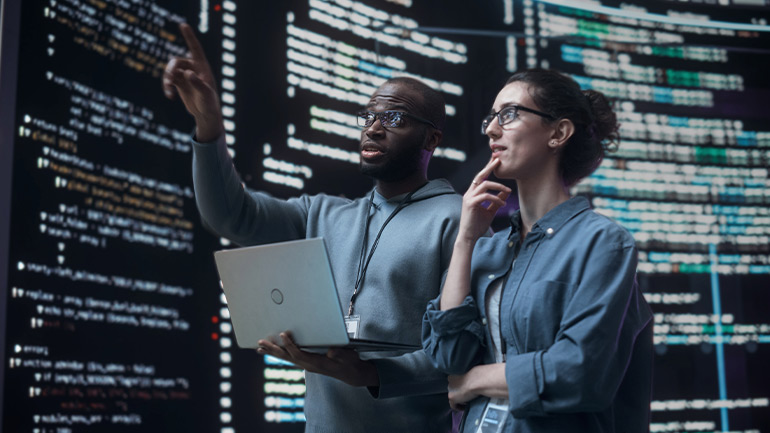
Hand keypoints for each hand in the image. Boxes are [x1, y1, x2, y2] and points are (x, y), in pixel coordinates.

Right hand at [162, 23, 223, 141]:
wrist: (206, 114)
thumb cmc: (210, 103)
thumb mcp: (205, 94)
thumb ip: (197, 83)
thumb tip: (188, 73)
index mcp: (203, 67)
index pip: (195, 49)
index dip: (189, 37)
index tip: (183, 25)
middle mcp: (193, 68)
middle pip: (177, 61)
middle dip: (171, 69)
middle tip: (170, 79)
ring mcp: (185, 76)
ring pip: (171, 70)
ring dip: (167, 78)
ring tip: (169, 89)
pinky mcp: (180, 83)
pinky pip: (169, 80)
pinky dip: (167, 86)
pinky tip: (169, 96)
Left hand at [257, 332, 378, 386]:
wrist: (351, 373)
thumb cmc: (349, 363)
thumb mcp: (348, 357)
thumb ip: (339, 354)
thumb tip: (331, 351)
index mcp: (316, 363)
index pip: (299, 354)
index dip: (290, 345)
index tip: (283, 334)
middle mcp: (308, 365)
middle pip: (287, 357)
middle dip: (273, 349)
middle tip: (260, 343)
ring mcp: (306, 365)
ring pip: (287, 358)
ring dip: (273, 352)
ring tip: (259, 348)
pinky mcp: (307, 363)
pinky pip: (290, 358)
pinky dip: (280, 353)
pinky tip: (273, 350)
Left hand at [447, 372, 477, 410]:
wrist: (475, 381)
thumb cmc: (475, 377)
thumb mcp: (468, 377)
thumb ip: (465, 380)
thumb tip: (468, 385)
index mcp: (451, 377)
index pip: (453, 384)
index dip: (459, 389)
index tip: (464, 391)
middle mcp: (449, 383)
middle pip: (453, 391)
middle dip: (458, 394)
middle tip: (466, 397)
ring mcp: (449, 391)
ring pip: (453, 398)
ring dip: (459, 401)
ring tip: (466, 403)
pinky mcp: (452, 398)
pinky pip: (453, 406)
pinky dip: (458, 408)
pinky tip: (464, 408)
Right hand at [458, 158, 511, 242]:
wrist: (469, 237)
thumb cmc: (478, 225)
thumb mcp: (490, 210)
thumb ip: (497, 200)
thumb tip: (506, 191)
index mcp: (473, 193)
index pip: (480, 177)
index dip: (487, 168)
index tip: (495, 160)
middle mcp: (469, 193)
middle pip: (479, 176)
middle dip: (489, 166)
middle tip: (498, 159)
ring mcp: (469, 198)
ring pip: (484, 185)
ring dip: (498, 186)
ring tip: (508, 190)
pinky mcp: (470, 204)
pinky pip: (485, 196)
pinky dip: (496, 198)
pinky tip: (502, 203)